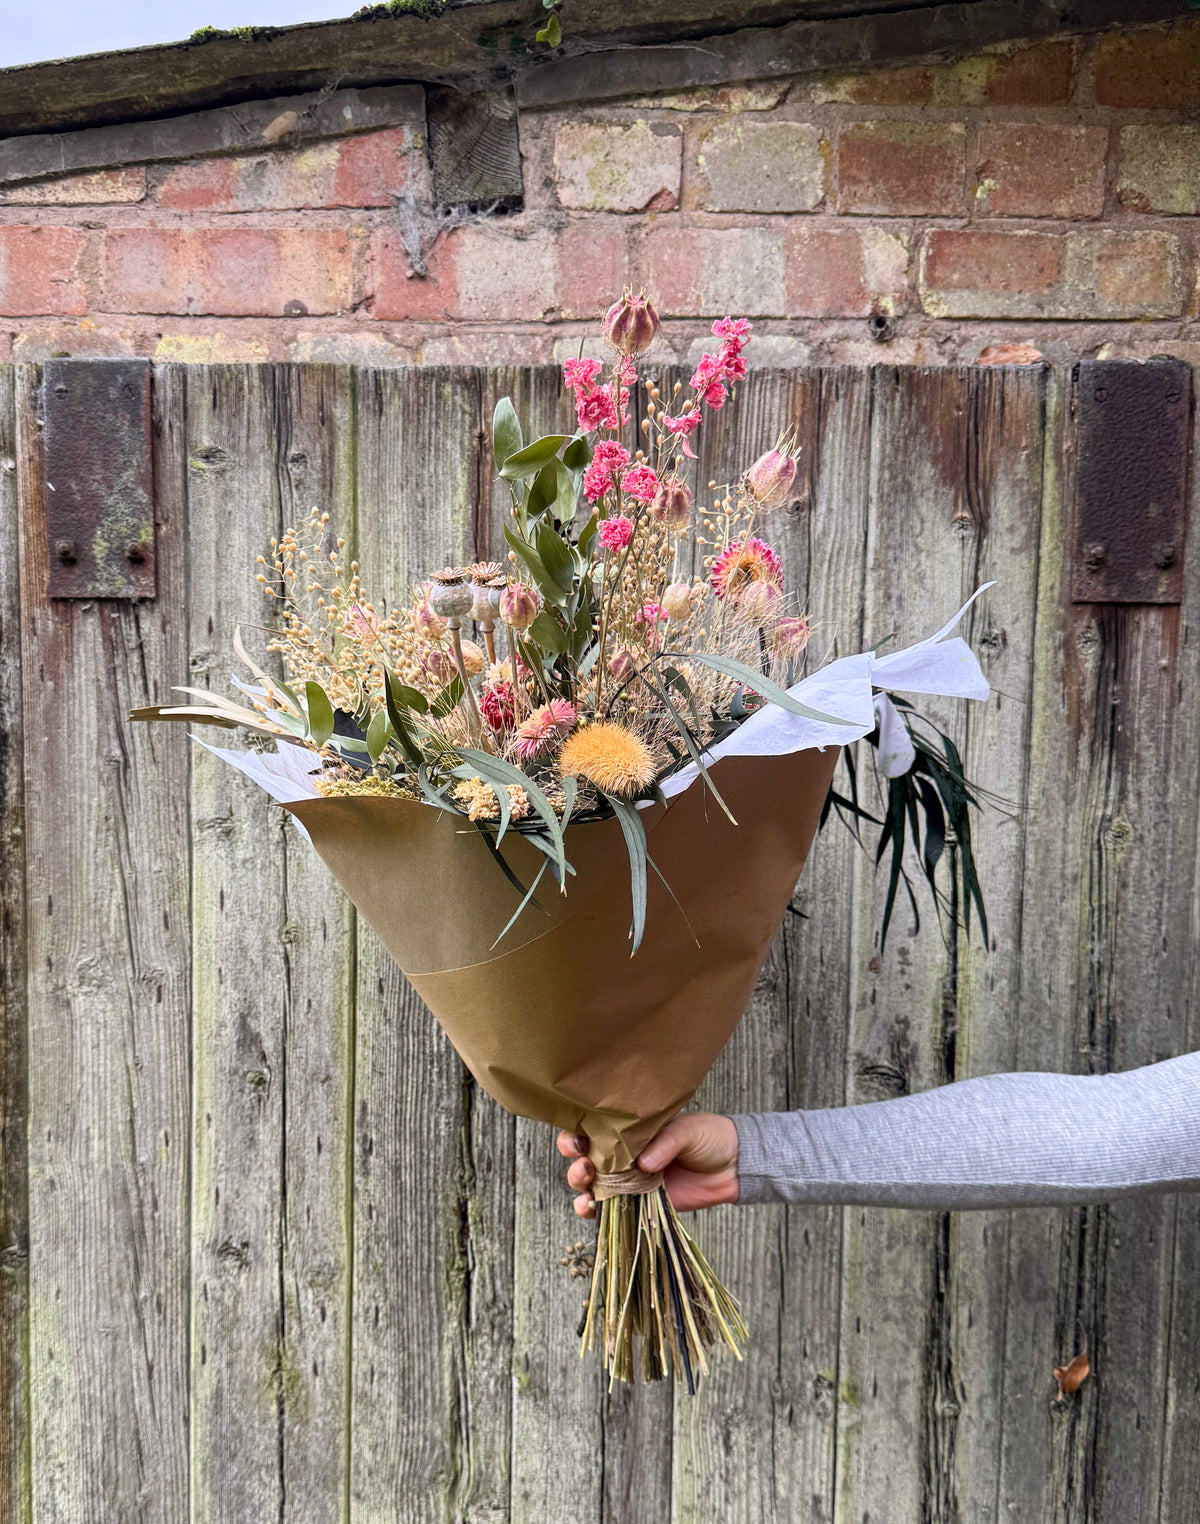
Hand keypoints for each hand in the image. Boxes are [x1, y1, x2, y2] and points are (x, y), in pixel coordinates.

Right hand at [556, 1113, 738, 1217]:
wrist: (732, 1167)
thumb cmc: (709, 1137)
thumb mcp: (688, 1129)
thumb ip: (666, 1142)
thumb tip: (643, 1163)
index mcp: (630, 1127)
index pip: (593, 1125)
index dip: (576, 1130)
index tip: (579, 1138)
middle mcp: (623, 1151)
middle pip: (583, 1154)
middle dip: (575, 1159)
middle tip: (586, 1164)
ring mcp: (627, 1177)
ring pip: (589, 1182)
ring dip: (579, 1183)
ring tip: (587, 1182)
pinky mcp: (638, 1201)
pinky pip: (609, 1207)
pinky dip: (593, 1209)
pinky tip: (590, 1207)